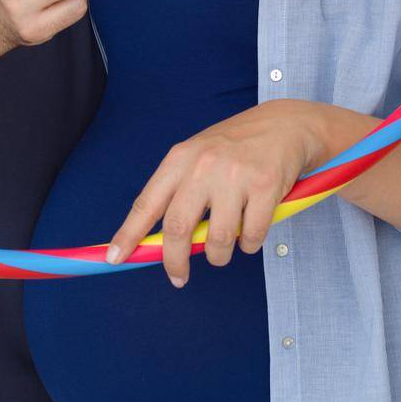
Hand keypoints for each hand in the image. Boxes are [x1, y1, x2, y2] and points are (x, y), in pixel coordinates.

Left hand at [104, 99, 333, 285]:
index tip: (115, 258)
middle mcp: (204, 166)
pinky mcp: (265, 187)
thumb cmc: (236, 147)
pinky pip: (250, 237)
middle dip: (174, 262)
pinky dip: (249, 245)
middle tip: (178, 277)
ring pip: (217, 240)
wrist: (285, 125)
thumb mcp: (198, 157)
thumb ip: (180, 193)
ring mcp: (235, 176)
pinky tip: (251, 231)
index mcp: (180, 158)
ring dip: (218, 256)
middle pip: (177, 228)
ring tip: (223, 249)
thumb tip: (163, 243)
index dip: (129, 234)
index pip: (147, 203)